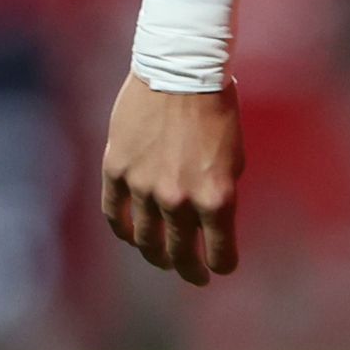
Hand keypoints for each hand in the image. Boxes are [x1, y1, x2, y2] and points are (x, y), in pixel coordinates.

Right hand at [102, 77, 244, 286]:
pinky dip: (124, 230)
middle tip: (195, 276)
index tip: (222, 268)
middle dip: (190, 269)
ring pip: (145, 238)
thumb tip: (211, 222)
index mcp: (216, 198)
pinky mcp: (116, 171)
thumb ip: (220, 194)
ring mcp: (144, 187)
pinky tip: (132, 236)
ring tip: (163, 260)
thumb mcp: (234, 158)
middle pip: (180, 252)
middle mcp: (179, 199)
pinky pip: (115, 214)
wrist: (181, 72)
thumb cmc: (218, 111)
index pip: (219, 251)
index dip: (222, 264)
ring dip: (156, 255)